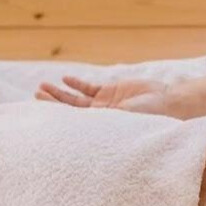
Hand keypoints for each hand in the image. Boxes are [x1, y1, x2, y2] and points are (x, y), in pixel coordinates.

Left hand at [35, 76, 181, 117]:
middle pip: (70, 111)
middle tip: (36, 95)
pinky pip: (90, 88)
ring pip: (76, 99)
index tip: (41, 108)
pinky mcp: (112, 91)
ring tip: (43, 86)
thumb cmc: (151, 115)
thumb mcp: (126, 118)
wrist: (168, 101)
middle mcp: (100, 117)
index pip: (72, 122)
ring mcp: (105, 104)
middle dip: (52, 103)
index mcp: (102, 127)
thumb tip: (83, 125)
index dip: (56, 114)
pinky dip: (77, 84)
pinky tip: (66, 79)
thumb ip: (107, 118)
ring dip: (59, 93)